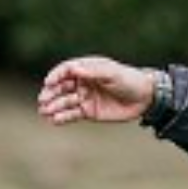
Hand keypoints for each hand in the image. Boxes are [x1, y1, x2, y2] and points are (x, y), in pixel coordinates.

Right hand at [38, 56, 155, 125]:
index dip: (55, 75)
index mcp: (88, 68)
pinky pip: (72, 114)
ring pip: (64, 101)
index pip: (66, 70)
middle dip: (50, 93)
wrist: (144, 98)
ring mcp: (84, 97)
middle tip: (43, 100)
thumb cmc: (129, 80)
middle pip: (61, 87)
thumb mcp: (113, 73)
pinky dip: (62, 117)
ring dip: (53, 106)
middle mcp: (83, 82)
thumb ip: (94, 71)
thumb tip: (73, 69)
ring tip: (45, 111)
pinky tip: (55, 120)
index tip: (48, 82)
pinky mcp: (88, 111)